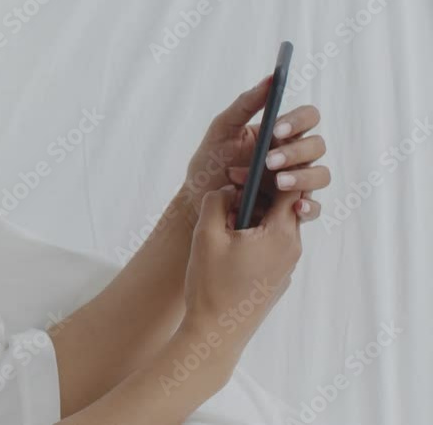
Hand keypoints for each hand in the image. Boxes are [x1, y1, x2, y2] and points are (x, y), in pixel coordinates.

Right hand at [181, 185, 301, 359]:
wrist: (216, 333)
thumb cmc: (211, 284)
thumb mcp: (206, 234)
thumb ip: (216, 202)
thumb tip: (228, 190)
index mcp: (281, 235)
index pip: (290, 189)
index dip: (270, 173)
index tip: (250, 165)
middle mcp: (292, 249)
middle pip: (283, 206)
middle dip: (257, 194)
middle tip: (228, 189)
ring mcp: (286, 266)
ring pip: (275, 226)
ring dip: (253, 216)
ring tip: (223, 219)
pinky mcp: (277, 278)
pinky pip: (271, 245)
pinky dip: (254, 235)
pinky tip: (228, 243)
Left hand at [182, 75, 330, 227]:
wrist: (198, 198)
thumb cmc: (211, 159)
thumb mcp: (223, 129)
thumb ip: (246, 103)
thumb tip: (272, 77)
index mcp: (281, 133)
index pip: (307, 118)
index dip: (298, 121)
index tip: (277, 129)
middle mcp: (294, 155)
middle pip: (316, 146)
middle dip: (295, 153)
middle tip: (269, 161)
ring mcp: (296, 182)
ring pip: (321, 175)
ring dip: (303, 178)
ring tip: (277, 183)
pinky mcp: (291, 208)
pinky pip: (313, 209)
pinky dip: (310, 209)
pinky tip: (297, 209)